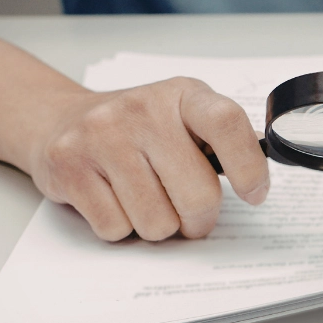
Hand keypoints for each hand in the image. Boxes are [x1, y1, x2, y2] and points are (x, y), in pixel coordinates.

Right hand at [26, 77, 269, 240]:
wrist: (61, 120)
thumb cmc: (137, 129)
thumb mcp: (184, 117)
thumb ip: (221, 141)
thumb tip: (260, 173)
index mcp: (183, 95)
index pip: (227, 123)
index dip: (249, 167)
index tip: (254, 194)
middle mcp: (143, 110)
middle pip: (197, 196)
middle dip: (199, 220)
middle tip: (191, 215)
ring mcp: (102, 136)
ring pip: (156, 222)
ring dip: (158, 226)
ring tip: (146, 201)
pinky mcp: (70, 165)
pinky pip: (115, 228)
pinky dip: (121, 228)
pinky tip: (115, 200)